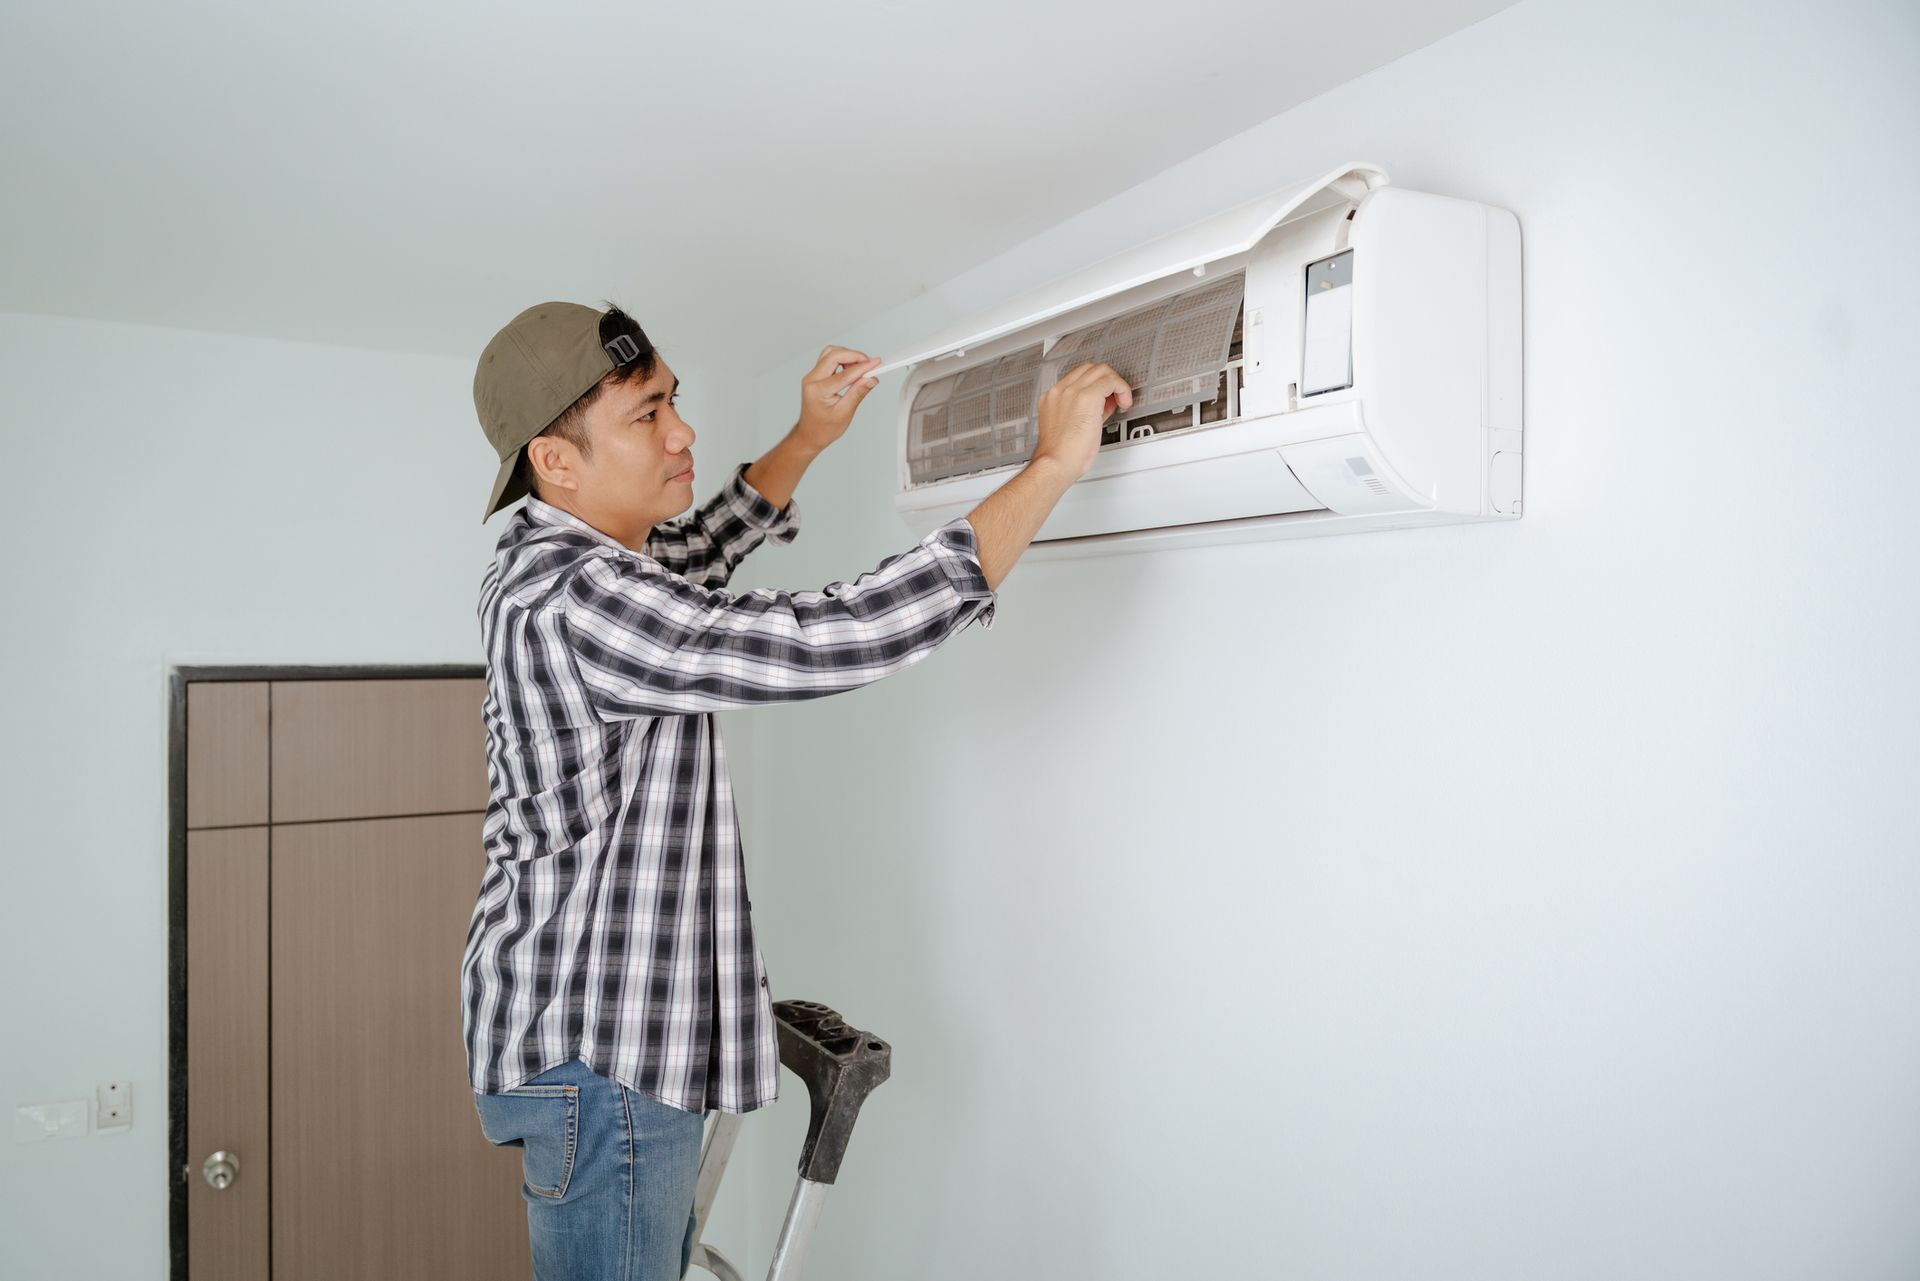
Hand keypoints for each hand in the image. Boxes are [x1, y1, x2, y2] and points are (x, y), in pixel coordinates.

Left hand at [792, 346, 883, 452]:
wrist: (810, 434)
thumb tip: (871, 378)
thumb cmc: (823, 428)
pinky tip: (851, 370)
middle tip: (869, 364)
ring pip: (830, 353)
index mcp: (818, 390)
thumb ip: (858, 392)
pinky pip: (829, 360)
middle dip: (854, 356)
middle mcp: (812, 379)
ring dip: (847, 356)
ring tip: (860, 368)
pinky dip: (842, 360)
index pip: (845, 374)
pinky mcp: (816, 376)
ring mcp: (812, 376)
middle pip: (834, 355)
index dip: (863, 367)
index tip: (876, 364)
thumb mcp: (845, 413)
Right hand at [1031, 363, 1132, 480]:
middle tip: (1115, 398)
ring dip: (1115, 383)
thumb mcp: (1069, 428)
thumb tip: (1102, 406)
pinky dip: (1122, 389)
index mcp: (1052, 398)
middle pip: (1089, 368)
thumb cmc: (1061, 455)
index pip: (1078, 377)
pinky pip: (1110, 380)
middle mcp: (1059, 391)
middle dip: (1107, 380)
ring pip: (1101, 370)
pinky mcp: (1086, 397)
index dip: (1096, 385)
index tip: (1105, 400)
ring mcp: (1071, 392)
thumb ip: (1084, 412)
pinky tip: (1124, 403)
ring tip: (1121, 401)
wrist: (1055, 464)